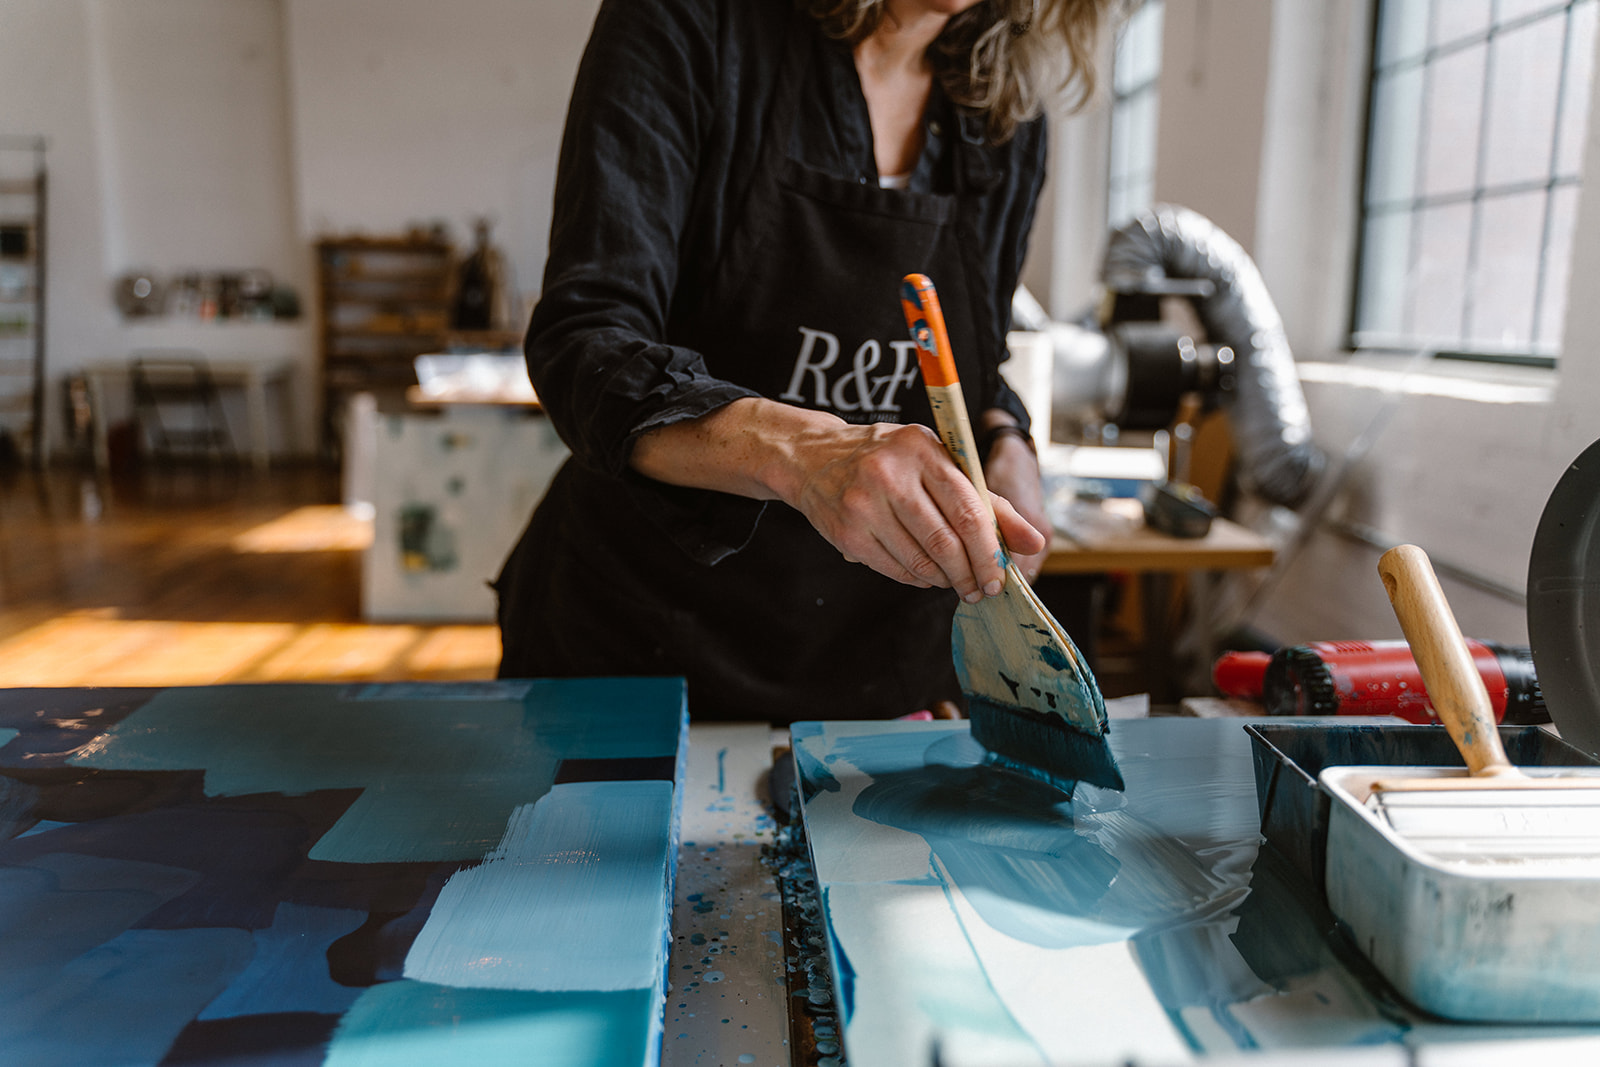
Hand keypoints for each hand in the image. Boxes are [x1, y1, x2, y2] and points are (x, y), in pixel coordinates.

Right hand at [787, 420, 1044, 602]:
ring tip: (954, 582)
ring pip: (920, 561)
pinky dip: (917, 580)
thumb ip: (989, 501)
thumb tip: (1035, 543)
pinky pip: (894, 569)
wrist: (813, 457)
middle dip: (970, 574)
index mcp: (922, 449)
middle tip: (981, 590)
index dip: (989, 551)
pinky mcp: (847, 532)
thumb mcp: (937, 462)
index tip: (1000, 575)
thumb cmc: (890, 460)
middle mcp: (890, 474)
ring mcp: (864, 504)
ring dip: (945, 580)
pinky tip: (926, 576)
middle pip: (945, 542)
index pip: (968, 509)